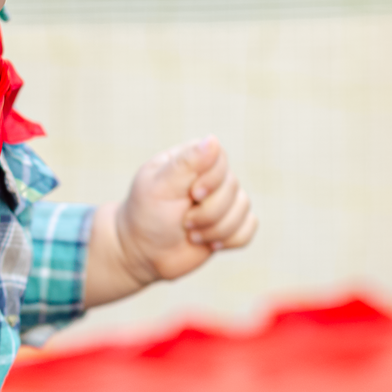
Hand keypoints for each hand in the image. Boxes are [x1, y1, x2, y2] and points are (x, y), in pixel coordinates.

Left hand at [83, 137, 256, 306]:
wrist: (143, 252)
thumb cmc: (146, 214)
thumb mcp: (160, 187)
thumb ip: (186, 164)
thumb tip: (212, 139)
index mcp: (191, 159)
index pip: (220, 159)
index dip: (211, 180)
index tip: (191, 194)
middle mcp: (211, 176)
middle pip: (233, 188)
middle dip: (208, 213)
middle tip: (183, 221)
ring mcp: (222, 200)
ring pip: (243, 210)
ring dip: (215, 229)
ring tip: (190, 233)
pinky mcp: (230, 223)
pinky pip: (248, 229)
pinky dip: (229, 240)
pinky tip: (208, 242)